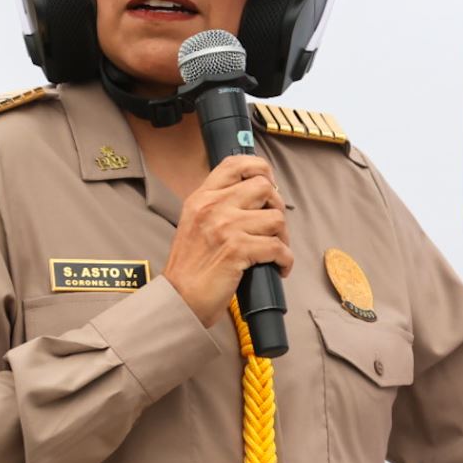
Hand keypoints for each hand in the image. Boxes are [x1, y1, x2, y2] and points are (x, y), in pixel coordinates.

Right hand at [163, 155, 293, 325]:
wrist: (178, 298)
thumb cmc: (190, 266)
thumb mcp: (195, 223)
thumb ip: (218, 205)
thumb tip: (256, 195)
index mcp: (202, 197)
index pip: (235, 164)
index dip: (260, 168)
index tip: (269, 184)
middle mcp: (213, 207)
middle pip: (264, 187)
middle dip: (277, 206)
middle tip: (274, 226)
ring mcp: (225, 227)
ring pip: (276, 218)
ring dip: (283, 237)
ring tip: (274, 251)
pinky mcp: (237, 249)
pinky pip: (278, 247)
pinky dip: (285, 260)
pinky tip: (278, 267)